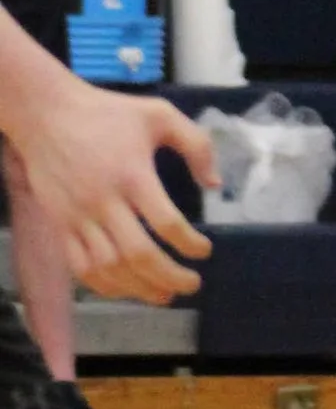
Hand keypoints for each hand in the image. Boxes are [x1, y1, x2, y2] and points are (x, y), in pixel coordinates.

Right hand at [8, 82, 213, 305]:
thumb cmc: (109, 114)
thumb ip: (195, 144)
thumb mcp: (160, 114)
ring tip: (165, 295)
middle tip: (192, 285)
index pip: (166, 222)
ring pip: (109, 268)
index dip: (190, 244)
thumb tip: (214, 184)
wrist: (48, 116)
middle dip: (169, 276)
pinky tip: (126, 289)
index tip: (205, 251)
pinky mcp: (60, 227)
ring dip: (139, 289)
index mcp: (133, 174)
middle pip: (138, 254)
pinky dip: (105, 286)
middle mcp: (105, 202)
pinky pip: (81, 268)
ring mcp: (78, 218)